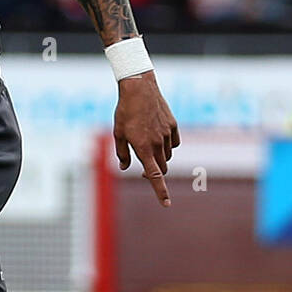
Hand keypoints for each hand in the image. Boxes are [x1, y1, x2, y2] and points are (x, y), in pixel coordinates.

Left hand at [113, 72, 179, 205]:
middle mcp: (158, 143)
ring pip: (167, 156)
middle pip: (161, 168)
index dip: (160, 192)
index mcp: (143, 148)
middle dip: (154, 173)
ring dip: (159, 158)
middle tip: (142, 170)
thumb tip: (124, 167)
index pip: (154, 176)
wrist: (139, 88)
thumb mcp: (118, 134)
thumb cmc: (125, 112)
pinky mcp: (173, 126)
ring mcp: (167, 134)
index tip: (166, 203)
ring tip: (146, 145)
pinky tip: (158, 138)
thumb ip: (121, 153)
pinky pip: (173, 143)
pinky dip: (167, 146)